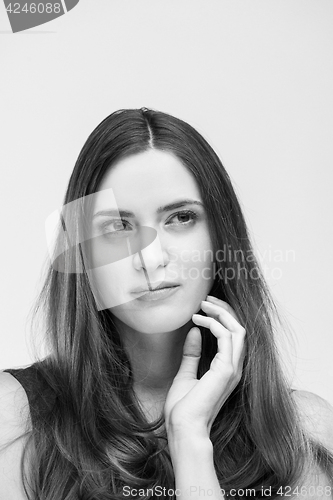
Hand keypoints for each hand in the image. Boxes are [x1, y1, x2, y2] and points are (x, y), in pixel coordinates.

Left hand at [164, 295, 245, 438]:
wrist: (183, 428)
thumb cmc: (183, 407)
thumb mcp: (186, 373)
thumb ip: (192, 354)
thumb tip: (194, 332)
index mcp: (227, 369)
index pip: (233, 335)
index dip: (223, 317)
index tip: (204, 307)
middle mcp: (234, 367)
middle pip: (239, 328)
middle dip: (224, 310)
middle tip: (205, 299)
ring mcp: (232, 369)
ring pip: (237, 329)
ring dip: (221, 313)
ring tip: (202, 304)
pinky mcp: (226, 370)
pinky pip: (226, 337)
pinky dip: (213, 324)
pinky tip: (197, 320)